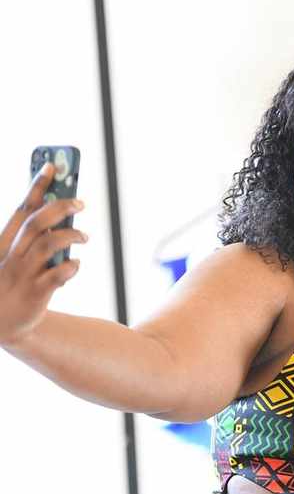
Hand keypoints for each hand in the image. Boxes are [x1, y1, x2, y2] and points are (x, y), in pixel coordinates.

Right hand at [0, 162, 87, 345]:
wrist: (3, 326)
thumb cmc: (13, 283)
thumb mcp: (15, 257)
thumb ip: (34, 237)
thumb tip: (62, 212)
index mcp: (4, 242)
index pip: (22, 209)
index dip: (36, 186)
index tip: (51, 167)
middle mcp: (11, 255)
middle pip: (36, 222)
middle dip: (60, 206)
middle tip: (81, 202)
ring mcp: (22, 274)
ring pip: (47, 244)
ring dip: (70, 235)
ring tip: (84, 236)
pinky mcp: (36, 293)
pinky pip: (57, 275)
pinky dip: (71, 266)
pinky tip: (75, 264)